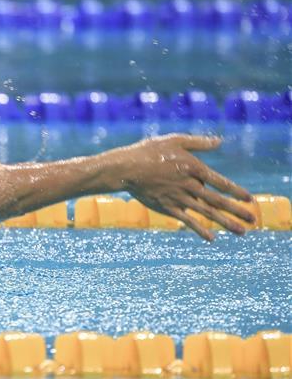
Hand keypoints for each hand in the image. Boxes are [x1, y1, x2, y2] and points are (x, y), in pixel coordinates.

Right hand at [102, 134, 254, 240]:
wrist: (126, 168)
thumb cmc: (149, 151)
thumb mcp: (175, 140)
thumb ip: (199, 143)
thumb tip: (220, 141)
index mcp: (193, 168)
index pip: (221, 182)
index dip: (236, 192)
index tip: (249, 200)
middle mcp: (189, 185)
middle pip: (218, 200)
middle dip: (237, 211)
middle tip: (253, 220)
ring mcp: (178, 198)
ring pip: (207, 212)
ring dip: (225, 223)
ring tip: (242, 232)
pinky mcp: (167, 208)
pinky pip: (187, 220)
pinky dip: (200, 229)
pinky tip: (211, 238)